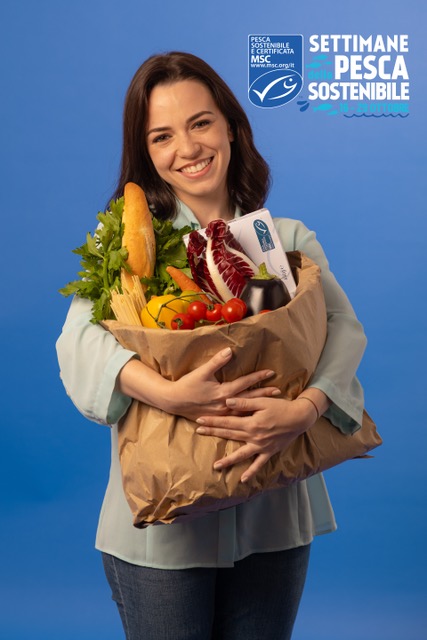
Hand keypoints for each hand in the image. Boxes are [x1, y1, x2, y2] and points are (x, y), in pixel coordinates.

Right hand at [167, 347, 280, 422]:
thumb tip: (230, 350)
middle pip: (249, 399)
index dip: (258, 377)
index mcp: (223, 392)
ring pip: (245, 411)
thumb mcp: (201, 372)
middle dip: (264, 394)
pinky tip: (254, 417)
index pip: (245, 383)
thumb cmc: (187, 385)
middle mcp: (225, 404)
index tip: (271, 372)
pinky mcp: (218, 418)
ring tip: (271, 404)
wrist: (173, 401)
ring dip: (258, 406)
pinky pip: (237, 419)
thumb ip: (216, 361)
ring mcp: (222, 413)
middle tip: (279, 391)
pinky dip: (247, 416)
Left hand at [195, 396, 317, 481]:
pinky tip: (243, 479)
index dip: (213, 421)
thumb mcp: (263, 401)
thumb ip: (245, 403)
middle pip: (230, 435)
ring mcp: (261, 446)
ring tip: (216, 466)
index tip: (199, 420)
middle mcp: (254, 436)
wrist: (299, 417)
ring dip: (228, 460)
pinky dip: (251, 472)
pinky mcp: (269, 451)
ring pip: (241, 454)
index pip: (227, 422)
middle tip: (198, 432)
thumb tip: (227, 403)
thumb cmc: (281, 406)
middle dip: (213, 433)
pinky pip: (259, 464)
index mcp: (251, 423)